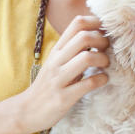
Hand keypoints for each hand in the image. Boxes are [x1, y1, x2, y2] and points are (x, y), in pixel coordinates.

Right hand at [16, 15, 109, 132]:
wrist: (26, 110)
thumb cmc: (47, 85)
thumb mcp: (57, 62)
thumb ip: (73, 50)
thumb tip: (97, 37)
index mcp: (57, 50)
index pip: (77, 23)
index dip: (97, 22)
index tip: (106, 31)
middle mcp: (56, 61)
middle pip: (84, 37)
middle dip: (103, 40)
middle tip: (108, 50)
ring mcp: (59, 79)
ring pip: (87, 58)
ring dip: (103, 59)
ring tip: (105, 65)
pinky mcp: (64, 97)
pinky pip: (88, 84)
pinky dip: (101, 79)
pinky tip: (103, 80)